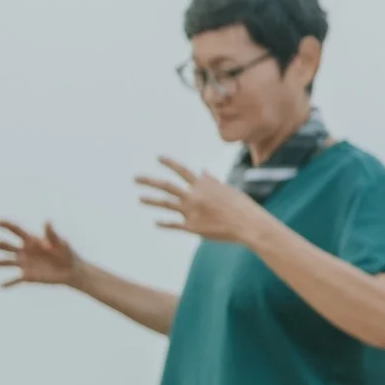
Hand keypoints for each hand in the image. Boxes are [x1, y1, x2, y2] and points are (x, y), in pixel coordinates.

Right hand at [0, 219, 81, 287]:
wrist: (71, 271)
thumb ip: (52, 235)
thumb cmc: (67, 254)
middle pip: (5, 246)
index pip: (17, 231)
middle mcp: (24, 251)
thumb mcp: (60, 244)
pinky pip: (15, 280)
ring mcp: (24, 263)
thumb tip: (47, 221)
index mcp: (32, 240)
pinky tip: (0, 285)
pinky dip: (8, 283)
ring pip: (7, 262)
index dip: (8, 225)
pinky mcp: (27, 276)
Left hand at [139, 158, 267, 243]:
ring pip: (165, 204)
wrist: (247, 224)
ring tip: (140, 198)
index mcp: (203, 185)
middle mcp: (193, 196)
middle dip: (149, 181)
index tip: (158, 158)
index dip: (169, 163)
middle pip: (166, 186)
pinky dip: (164, 223)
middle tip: (136, 178)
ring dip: (151, 200)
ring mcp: (190, 212)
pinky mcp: (191, 227)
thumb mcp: (226, 189)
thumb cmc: (241, 206)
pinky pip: (174, 224)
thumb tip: (201, 172)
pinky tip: (157, 222)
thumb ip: (211, 182)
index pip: (182, 170)